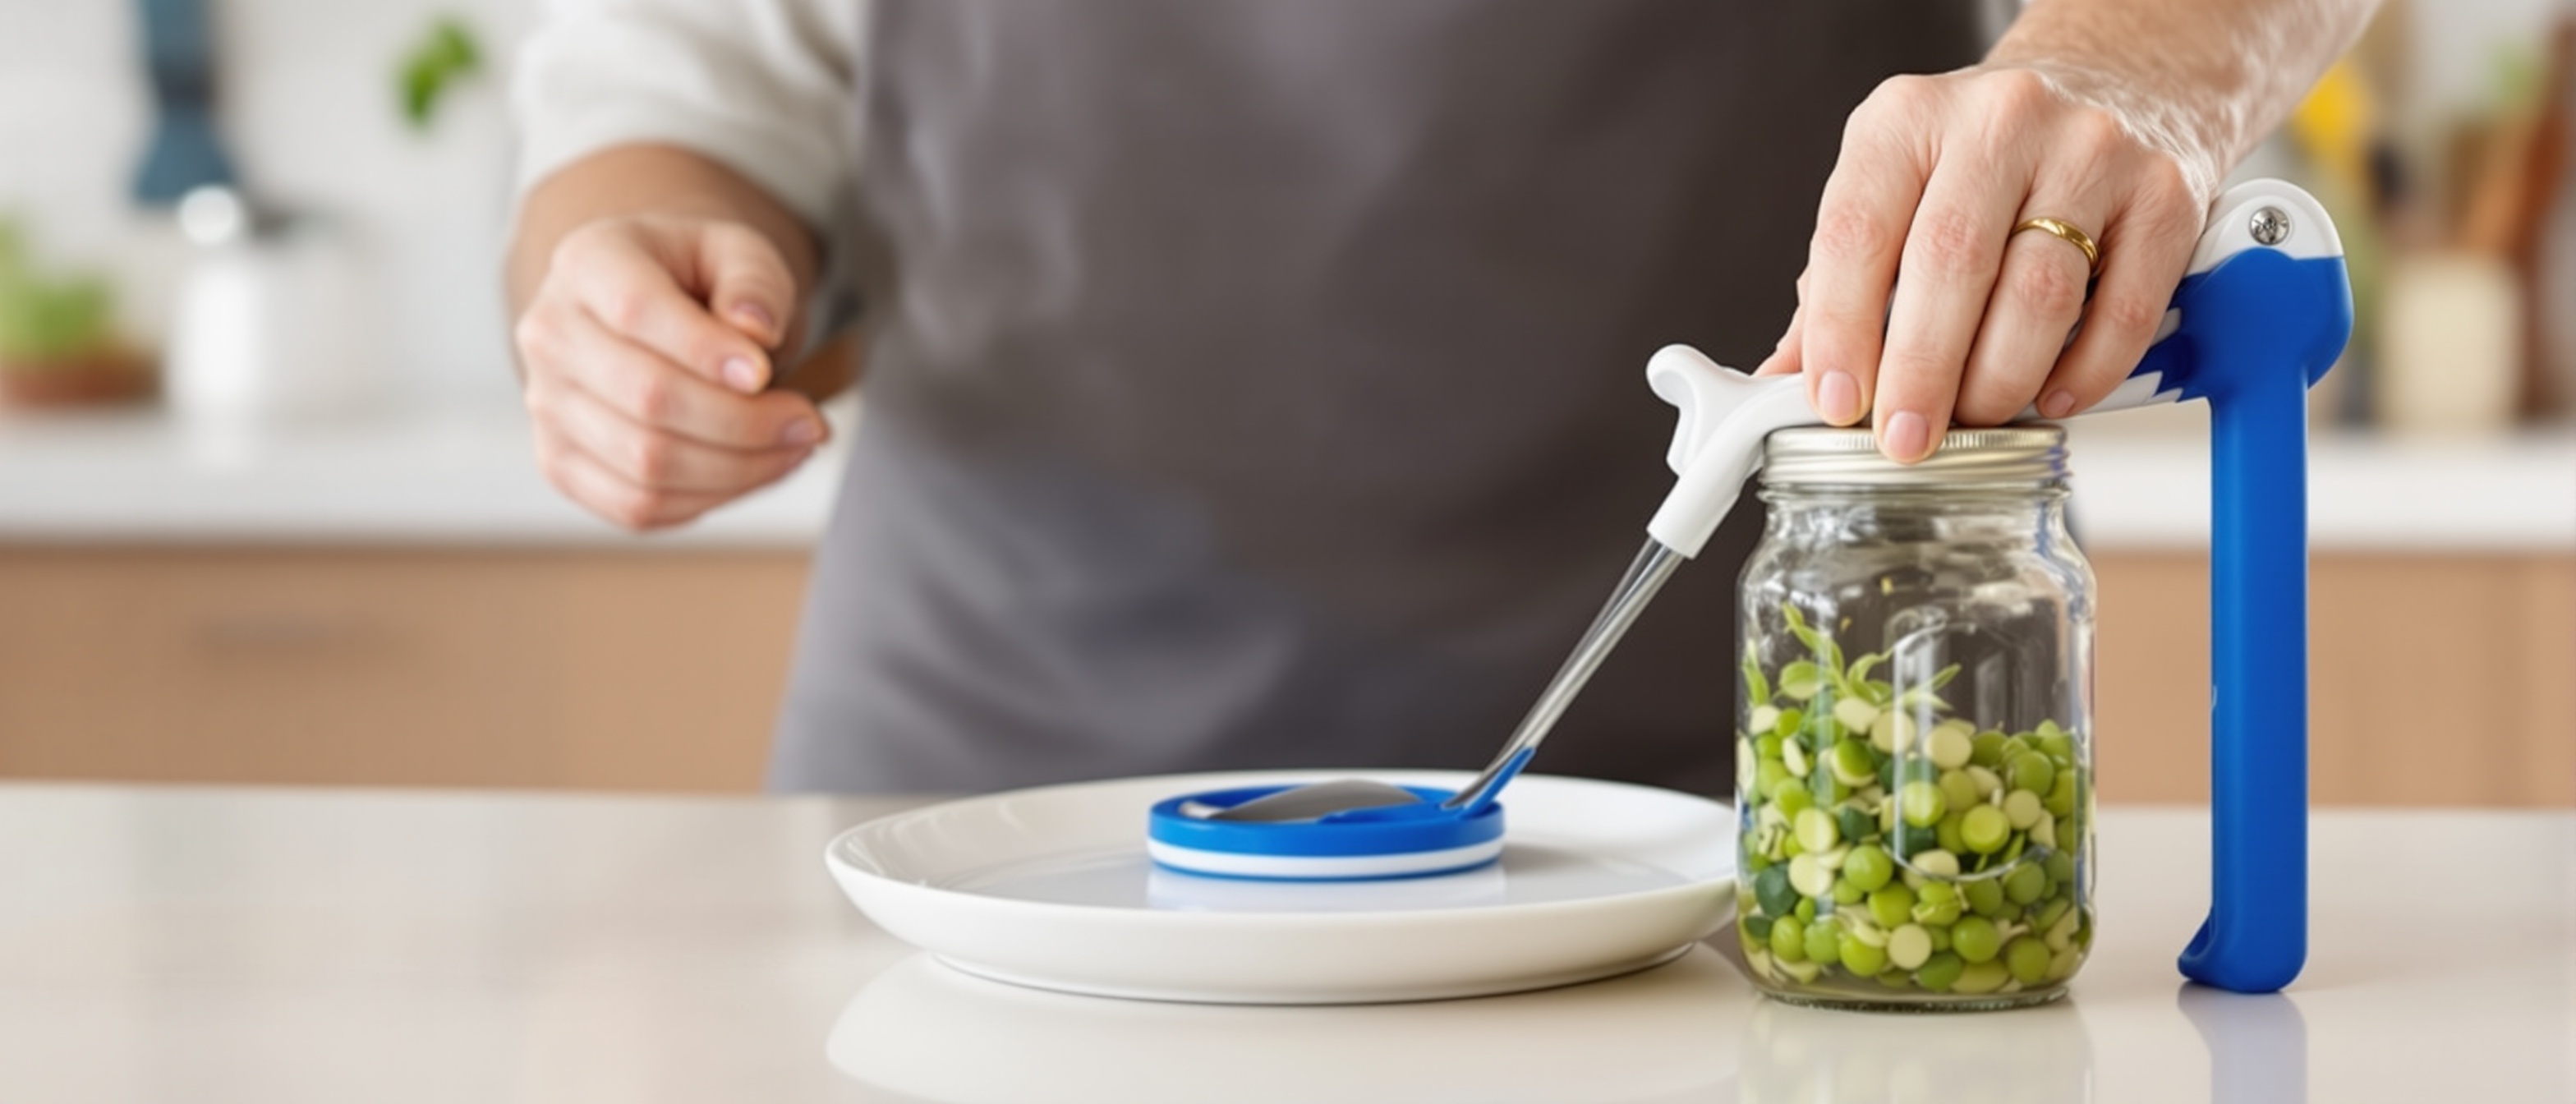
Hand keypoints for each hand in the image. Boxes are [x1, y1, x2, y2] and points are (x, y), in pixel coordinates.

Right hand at [513, 215, 828, 530]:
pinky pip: (636, 507)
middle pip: (647, 398)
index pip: (637, 310)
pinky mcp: (561, 463)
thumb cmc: (698, 278)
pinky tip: (755, 471)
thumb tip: (755, 330)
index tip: (767, 374)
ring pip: (646, 464)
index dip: (706, 351)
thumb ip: (754, 281)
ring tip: (795, 447)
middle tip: (809, 422)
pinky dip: (708, 499)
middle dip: (745, 422)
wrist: (649, 309)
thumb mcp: (738, 251)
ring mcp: (546, 405)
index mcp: (586, 263)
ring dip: (739, 468)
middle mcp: (549, 334)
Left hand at [1757, 65, 2211, 461]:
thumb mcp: (1894, 189)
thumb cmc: (1986, 156)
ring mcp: (2091, 151)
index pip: (1857, 232)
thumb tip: (1782, 381)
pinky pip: (2123, 309)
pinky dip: (2084, 373)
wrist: (2116, 80)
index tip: (1836, 402)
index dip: (1840, 330)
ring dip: (1999, 380)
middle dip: (1921, 371)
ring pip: (2040, 293)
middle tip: (1905, 436)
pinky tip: (2051, 397)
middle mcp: (1999, 121)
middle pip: (1949, 265)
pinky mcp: (2165, 194)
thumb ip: (1837, 284)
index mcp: (1907, 119)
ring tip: (1975, 416)